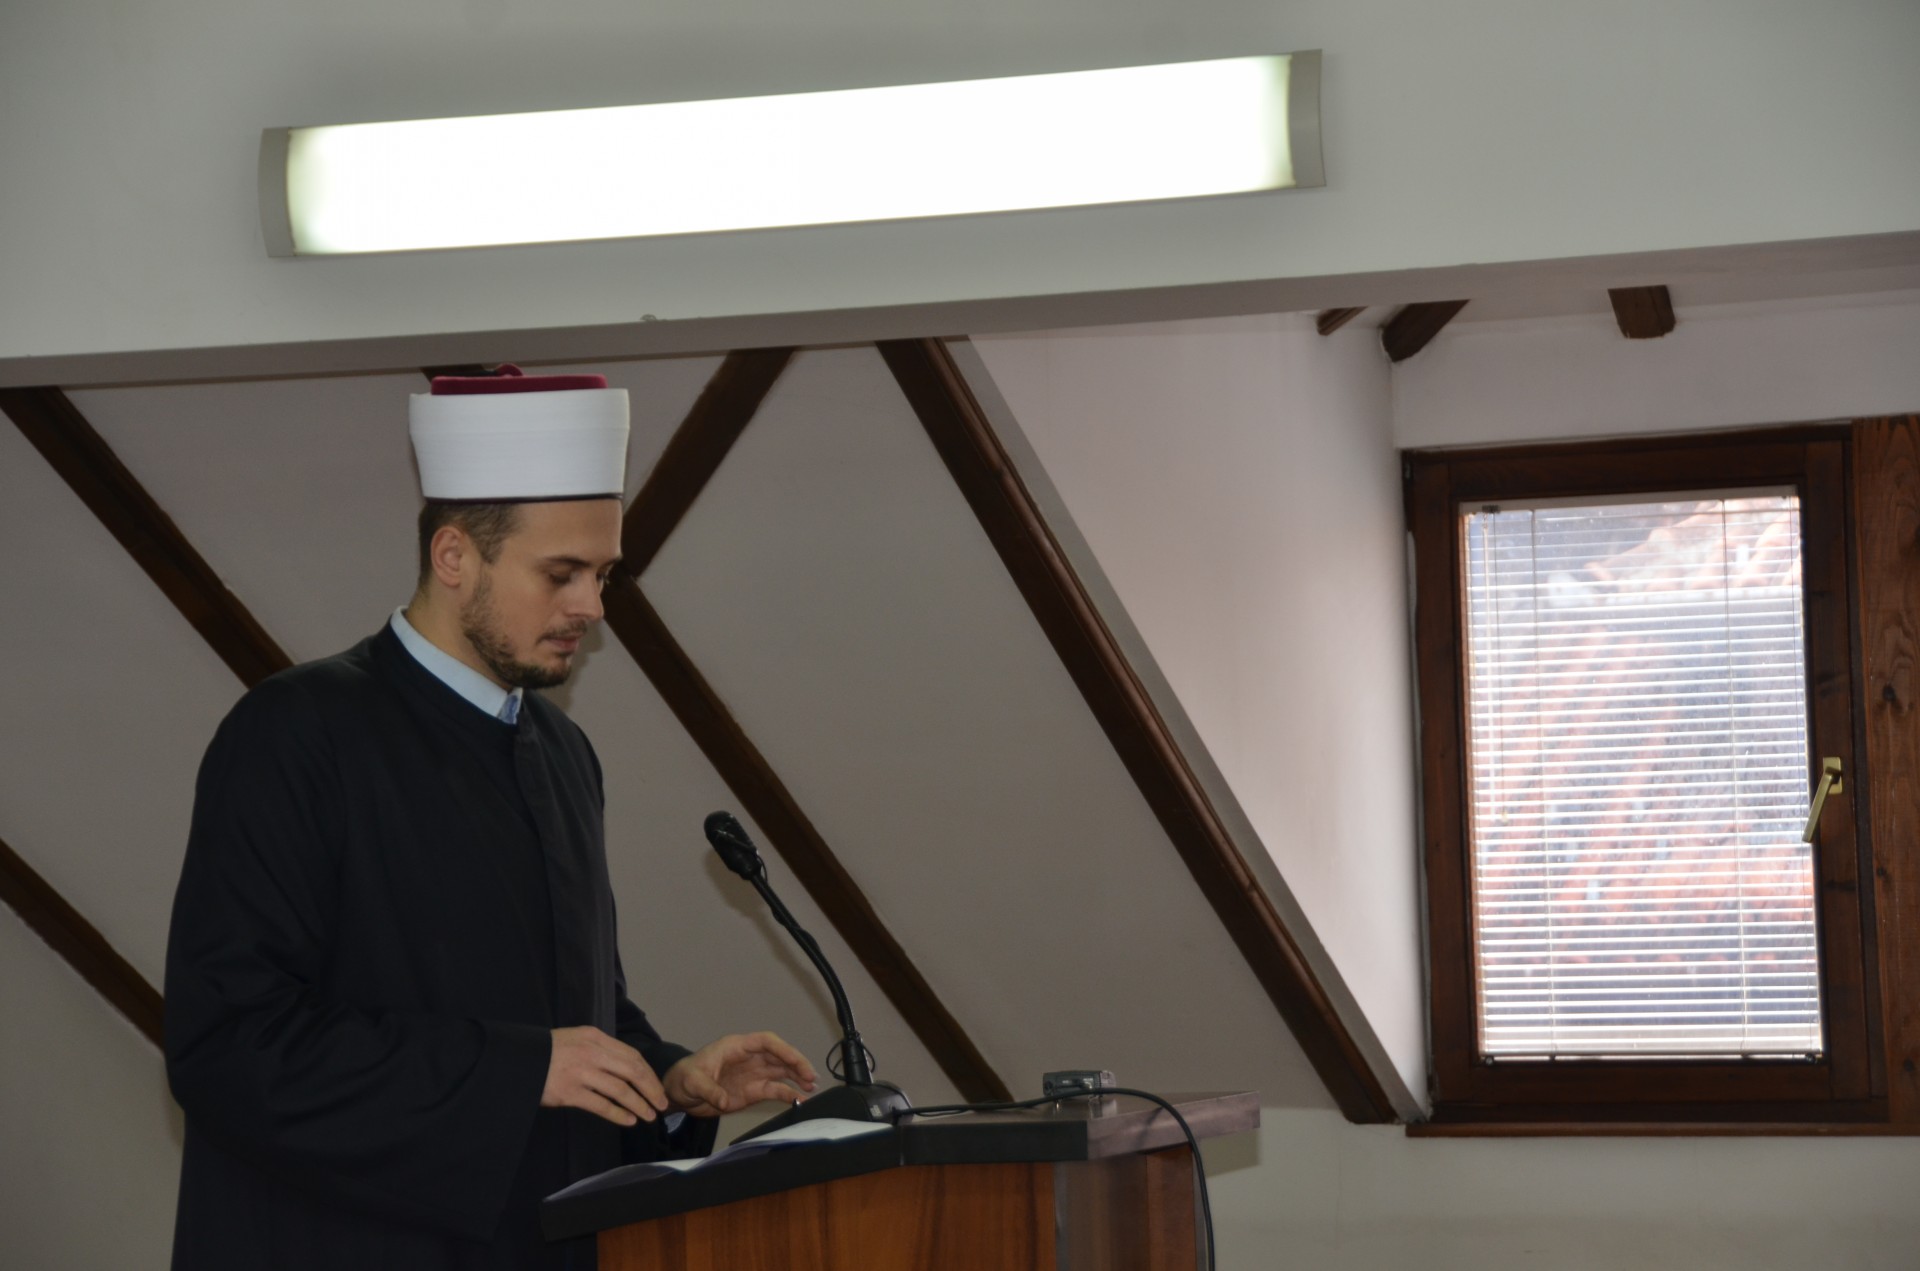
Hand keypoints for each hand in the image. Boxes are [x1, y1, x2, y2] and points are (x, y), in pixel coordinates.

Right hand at [542, 1026, 668, 1126]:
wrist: (517, 1060)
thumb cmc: (548, 1052)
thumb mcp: (576, 1040)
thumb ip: (599, 1050)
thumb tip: (625, 1068)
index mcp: (595, 1037)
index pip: (632, 1056)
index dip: (649, 1074)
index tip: (658, 1088)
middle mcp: (592, 1052)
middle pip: (633, 1071)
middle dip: (651, 1090)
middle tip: (661, 1104)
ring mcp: (581, 1072)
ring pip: (620, 1090)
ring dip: (639, 1104)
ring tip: (649, 1116)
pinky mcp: (569, 1092)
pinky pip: (601, 1105)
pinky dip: (618, 1114)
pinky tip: (628, 1121)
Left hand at [662, 1032, 818, 1116]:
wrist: (679, 1094)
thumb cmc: (683, 1078)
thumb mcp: (692, 1081)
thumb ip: (708, 1089)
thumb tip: (725, 1099)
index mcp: (736, 1047)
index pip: (766, 1042)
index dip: (783, 1049)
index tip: (795, 1060)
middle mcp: (749, 1058)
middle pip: (779, 1056)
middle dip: (796, 1064)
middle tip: (811, 1077)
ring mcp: (752, 1075)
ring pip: (781, 1072)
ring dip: (797, 1077)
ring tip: (812, 1087)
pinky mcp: (752, 1092)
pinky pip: (774, 1091)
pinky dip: (788, 1094)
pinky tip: (800, 1099)